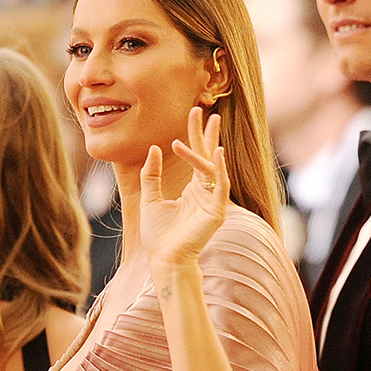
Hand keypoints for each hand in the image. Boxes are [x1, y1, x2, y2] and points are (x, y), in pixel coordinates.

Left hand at [139, 107, 228, 275]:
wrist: (164, 258)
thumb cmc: (158, 235)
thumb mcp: (150, 198)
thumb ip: (152, 175)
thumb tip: (153, 149)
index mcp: (194, 190)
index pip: (197, 157)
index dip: (195, 135)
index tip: (194, 113)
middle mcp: (206, 193)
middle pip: (209, 157)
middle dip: (207, 134)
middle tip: (206, 112)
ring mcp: (213, 201)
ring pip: (212, 168)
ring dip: (205, 148)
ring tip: (198, 129)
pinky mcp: (217, 211)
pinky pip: (220, 185)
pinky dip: (220, 168)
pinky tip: (217, 152)